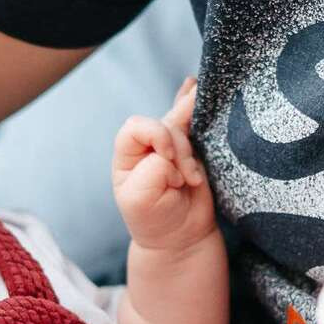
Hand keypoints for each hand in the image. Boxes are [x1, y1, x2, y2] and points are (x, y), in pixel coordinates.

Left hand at [112, 77, 214, 251]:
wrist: (181, 237)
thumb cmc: (154, 221)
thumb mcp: (141, 200)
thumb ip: (152, 171)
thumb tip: (173, 151)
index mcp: (127, 155)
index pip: (136, 127)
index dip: (156, 136)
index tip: (168, 161)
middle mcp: (147, 146)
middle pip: (165, 124)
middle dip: (180, 149)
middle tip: (185, 180)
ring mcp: (173, 146)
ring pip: (185, 122)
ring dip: (193, 148)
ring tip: (193, 179)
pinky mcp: (196, 150)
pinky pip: (196, 121)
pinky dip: (196, 106)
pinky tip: (195, 86)